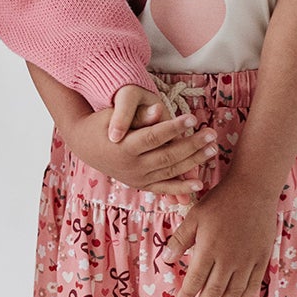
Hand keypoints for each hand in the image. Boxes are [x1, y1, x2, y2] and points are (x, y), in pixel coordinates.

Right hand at [64, 100, 214, 195]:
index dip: (174, 128)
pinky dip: (181, 187)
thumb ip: (138, 115)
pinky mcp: (140, 184)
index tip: (193, 118)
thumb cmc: (102, 123)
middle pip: (167, 156)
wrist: (85, 145)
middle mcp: (131, 166)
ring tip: (212, 149)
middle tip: (211, 134)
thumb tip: (159, 108)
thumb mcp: (114, 114)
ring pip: (170, 171)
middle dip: (192, 145)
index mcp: (124, 147)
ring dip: (193, 162)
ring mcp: (136, 178)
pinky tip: (198, 184)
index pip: (154, 137)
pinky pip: (164, 188)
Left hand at [162, 174, 279, 296]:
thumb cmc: (220, 201)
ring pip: (234, 293)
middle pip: (214, 292)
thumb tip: (167, 260)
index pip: (195, 280)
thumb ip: (180, 239)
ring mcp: (247, 261)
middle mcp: (229, 259)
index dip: (186, 294)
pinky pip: (252, 286)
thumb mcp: (194, 216)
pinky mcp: (261, 259)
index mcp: (209, 249)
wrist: (253, 190)